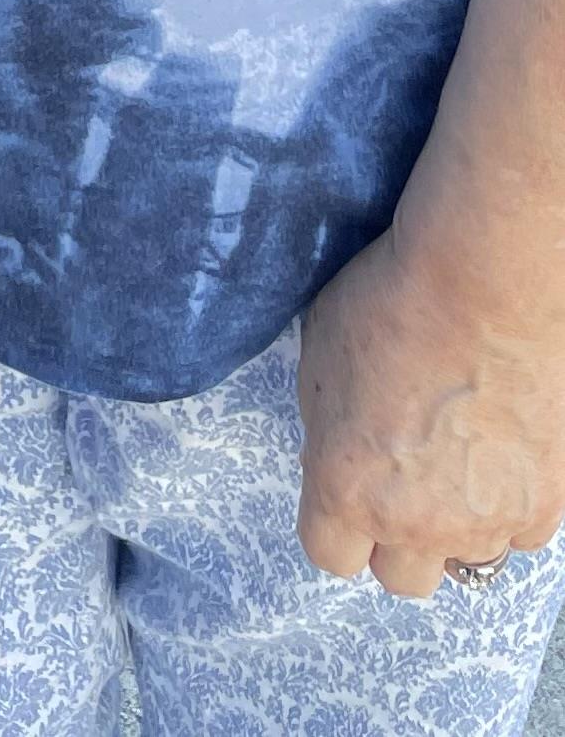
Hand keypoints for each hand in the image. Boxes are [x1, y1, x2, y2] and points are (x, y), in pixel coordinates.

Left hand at [297, 220, 564, 596]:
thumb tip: (338, 451)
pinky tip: (500, 454)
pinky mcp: (541, 506)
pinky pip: (520, 533)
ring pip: (466, 560)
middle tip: (403, 483)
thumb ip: (326, 426)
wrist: (486, 283)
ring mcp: (484, 521)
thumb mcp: (320, 357)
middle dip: (395, 539)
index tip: (346, 492)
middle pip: (400, 577)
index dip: (335, 524)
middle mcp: (414, 521)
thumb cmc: (394, 301)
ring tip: (457, 463)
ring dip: (457, 526)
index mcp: (345, 487)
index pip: (329, 555)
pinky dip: (509, 506)